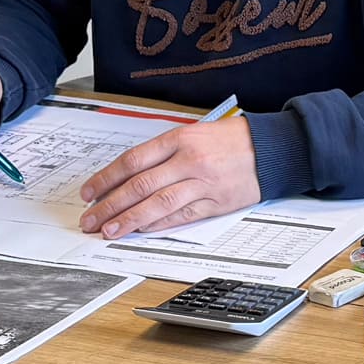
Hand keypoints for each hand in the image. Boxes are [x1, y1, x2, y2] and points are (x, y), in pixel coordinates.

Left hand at [78, 118, 261, 238]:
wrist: (274, 149)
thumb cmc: (233, 139)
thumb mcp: (196, 133)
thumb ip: (165, 152)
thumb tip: (130, 177)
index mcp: (181, 139)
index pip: (133, 161)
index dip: (107, 179)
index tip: (89, 192)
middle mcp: (189, 160)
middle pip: (139, 185)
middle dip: (110, 205)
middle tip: (90, 219)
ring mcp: (203, 183)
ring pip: (157, 204)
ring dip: (129, 220)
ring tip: (108, 231)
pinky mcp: (216, 202)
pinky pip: (181, 216)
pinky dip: (158, 225)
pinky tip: (141, 231)